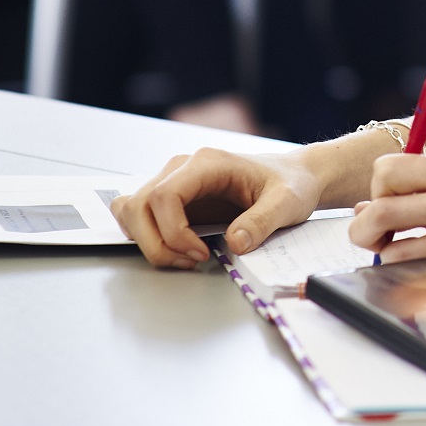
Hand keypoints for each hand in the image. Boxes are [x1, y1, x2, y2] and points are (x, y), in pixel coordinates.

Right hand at [111, 147, 322, 268]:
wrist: (294, 177)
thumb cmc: (291, 183)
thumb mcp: (288, 202)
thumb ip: (263, 221)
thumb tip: (235, 243)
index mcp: (208, 163)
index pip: (164, 195)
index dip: (173, 231)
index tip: (201, 253)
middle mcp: (184, 168)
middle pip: (138, 205)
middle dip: (157, 243)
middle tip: (192, 261)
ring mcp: (174, 181)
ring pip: (132, 210)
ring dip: (148, 241)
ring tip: (186, 257)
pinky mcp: (174, 198)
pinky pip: (140, 215)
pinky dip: (148, 236)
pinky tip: (179, 249)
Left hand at [347, 154, 425, 264]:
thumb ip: (425, 179)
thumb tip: (367, 203)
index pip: (387, 169)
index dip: (376, 183)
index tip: (387, 191)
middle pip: (379, 208)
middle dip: (364, 222)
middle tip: (373, 225)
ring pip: (391, 244)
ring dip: (380, 246)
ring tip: (392, 242)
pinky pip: (416, 263)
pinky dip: (402, 261)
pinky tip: (414, 253)